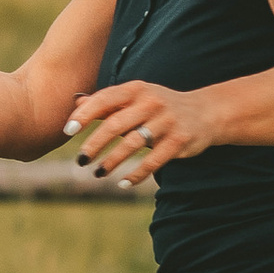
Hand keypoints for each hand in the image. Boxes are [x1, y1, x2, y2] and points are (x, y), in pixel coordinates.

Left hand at [62, 78, 215, 185]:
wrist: (206, 112)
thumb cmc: (160, 106)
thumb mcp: (136, 97)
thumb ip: (107, 102)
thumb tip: (75, 103)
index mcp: (137, 89)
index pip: (105, 100)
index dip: (84, 115)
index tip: (68, 131)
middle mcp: (151, 102)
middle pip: (116, 124)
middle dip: (95, 144)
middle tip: (81, 160)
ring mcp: (167, 121)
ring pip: (134, 144)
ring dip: (113, 161)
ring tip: (98, 173)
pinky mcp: (179, 141)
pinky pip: (154, 161)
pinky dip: (137, 174)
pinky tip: (123, 183)